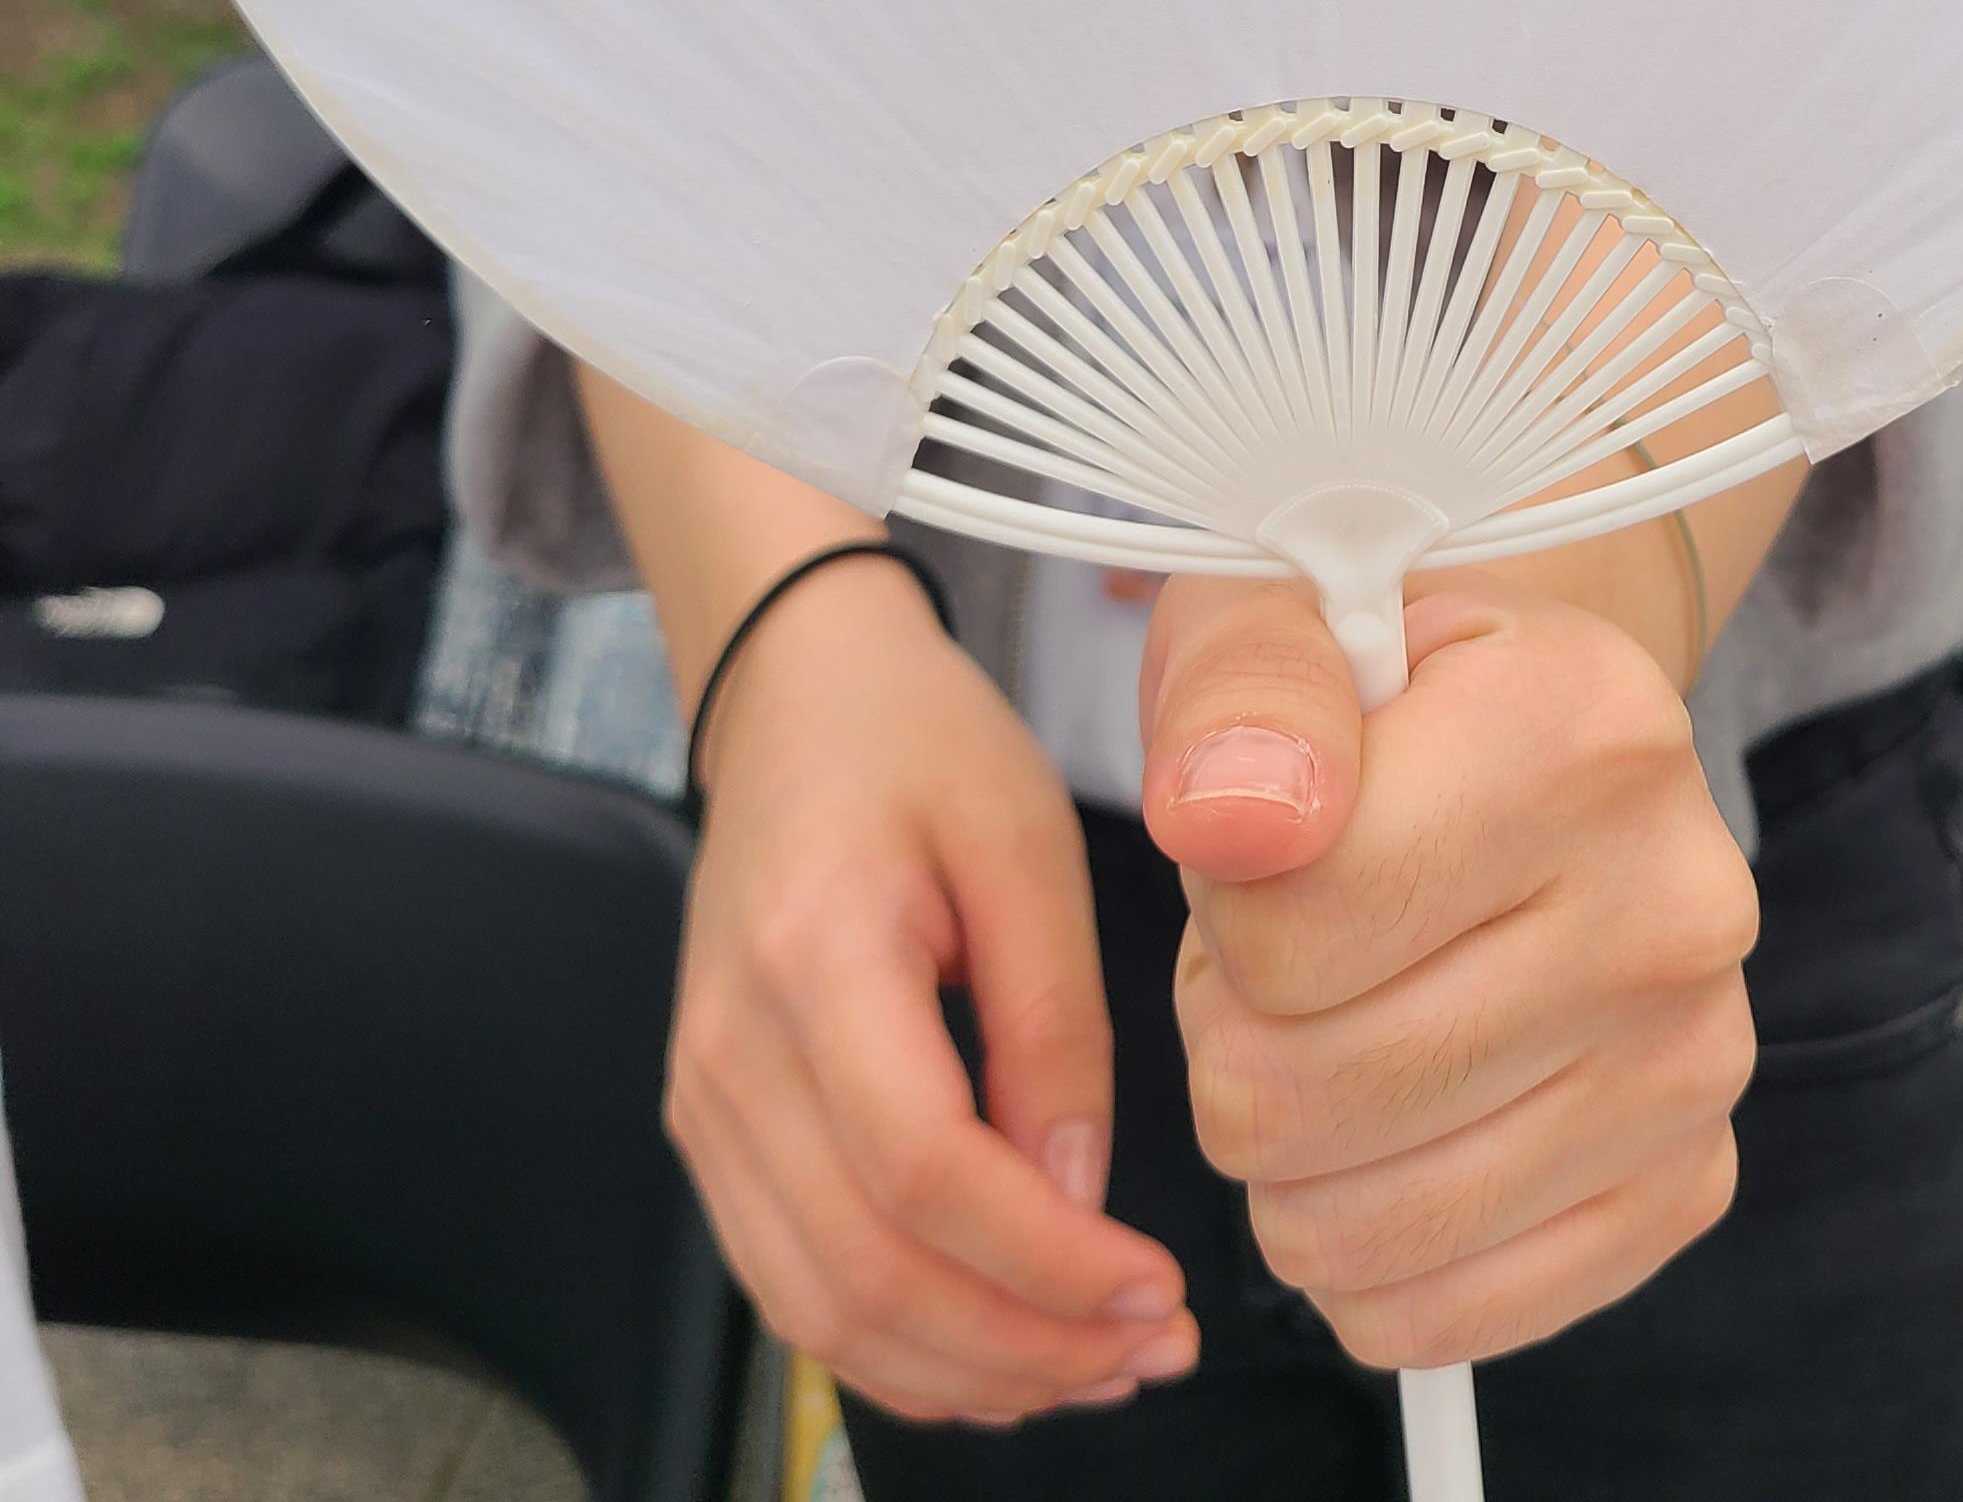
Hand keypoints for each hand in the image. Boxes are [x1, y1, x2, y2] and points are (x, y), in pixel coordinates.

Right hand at [672, 558, 1197, 1423]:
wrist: (796, 696)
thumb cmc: (917, 744)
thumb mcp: (1026, 840)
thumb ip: (1054, 1020)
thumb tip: (1079, 1191)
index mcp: (812, 956)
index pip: (921, 1171)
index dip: (1043, 1260)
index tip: (1155, 1290)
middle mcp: (732, 1053)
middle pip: (865, 1272)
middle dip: (1023, 1345)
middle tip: (1152, 1349)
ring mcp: (705, 1103)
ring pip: (820, 1310)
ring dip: (966, 1370)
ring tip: (1099, 1364)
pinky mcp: (714, 1131)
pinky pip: (792, 1284)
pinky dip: (899, 1344)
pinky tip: (1004, 1345)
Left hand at [1140, 576, 1757, 1368]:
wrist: (1525, 731)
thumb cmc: (1369, 689)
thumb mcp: (1274, 618)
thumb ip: (1242, 690)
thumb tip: (1226, 822)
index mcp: (1587, 729)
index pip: (1286, 927)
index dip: (1221, 902)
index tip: (1270, 834)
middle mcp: (1678, 900)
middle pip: (1298, 1095)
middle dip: (1236, 1030)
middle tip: (1289, 941)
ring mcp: (1697, 1058)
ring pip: (1348, 1226)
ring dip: (1285, 1143)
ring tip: (1338, 1012)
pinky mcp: (1686, 1183)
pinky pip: (1430, 1314)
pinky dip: (1357, 1251)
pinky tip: (1386, 1123)